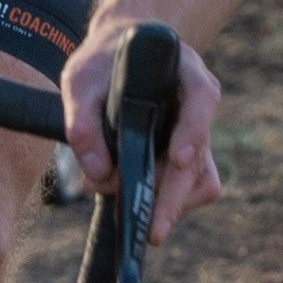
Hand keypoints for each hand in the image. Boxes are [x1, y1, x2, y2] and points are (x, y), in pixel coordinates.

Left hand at [61, 20, 221, 242]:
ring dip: (169, 203)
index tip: (178, 159)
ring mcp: (198, 134)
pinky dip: (167, 200)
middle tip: (152, 231)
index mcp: (185, 74)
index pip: (202, 100)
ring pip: (200, 180)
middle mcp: (199, 107)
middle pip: (199, 156)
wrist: (120, 51)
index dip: (193, 131)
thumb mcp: (81, 79)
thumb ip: (82, 121)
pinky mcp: (189, 156)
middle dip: (174, 197)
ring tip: (128, 213)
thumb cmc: (103, 62)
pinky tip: (135, 201)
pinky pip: (192, 187)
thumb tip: (98, 175)